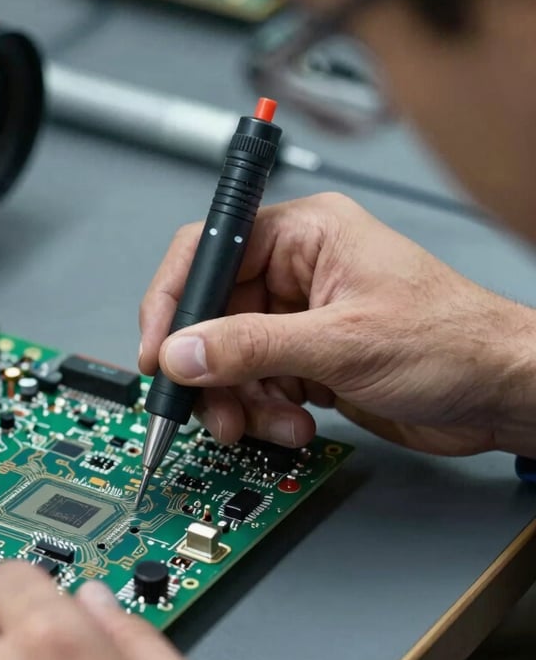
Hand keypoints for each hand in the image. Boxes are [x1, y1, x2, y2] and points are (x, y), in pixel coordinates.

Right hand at [140, 193, 535, 456]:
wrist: (500, 395)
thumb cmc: (454, 341)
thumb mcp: (344, 342)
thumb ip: (253, 347)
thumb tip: (184, 351)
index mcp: (306, 236)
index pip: (209, 250)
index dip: (174, 301)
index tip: (158, 352)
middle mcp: (298, 273)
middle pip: (213, 316)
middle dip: (212, 370)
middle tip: (216, 409)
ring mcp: (301, 320)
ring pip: (231, 360)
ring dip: (243, 401)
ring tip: (275, 423)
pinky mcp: (308, 361)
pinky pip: (258, 387)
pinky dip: (267, 414)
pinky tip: (299, 423)